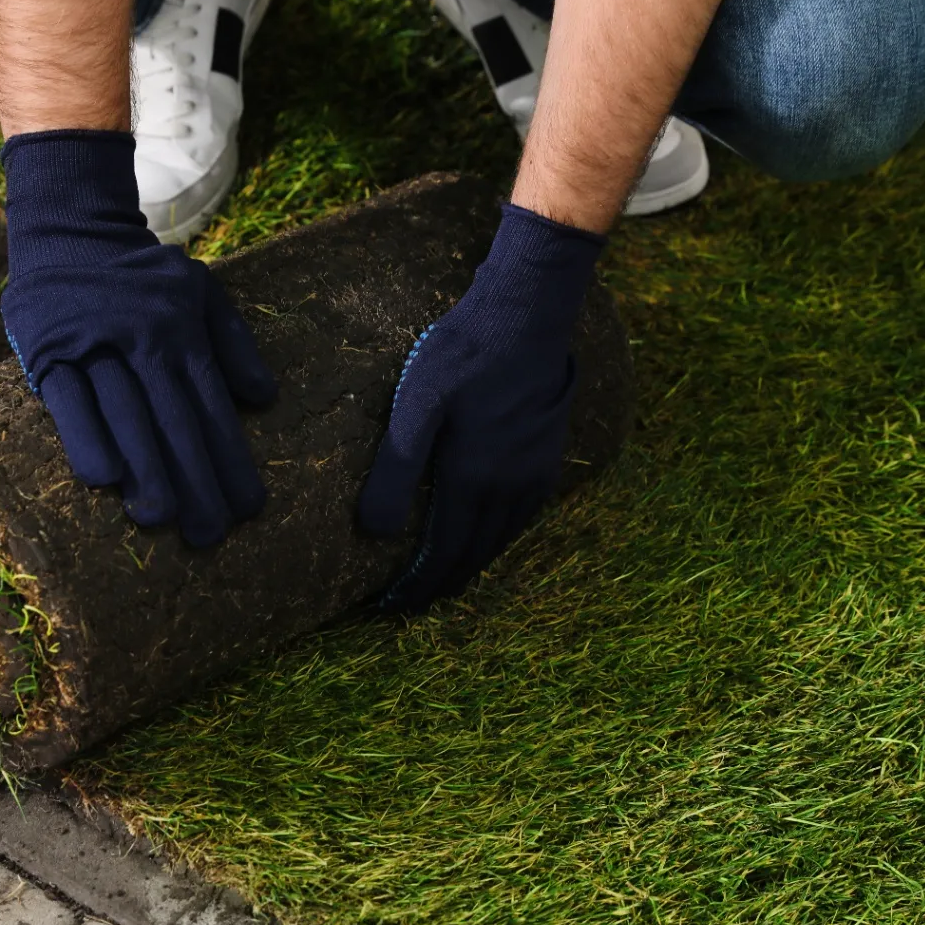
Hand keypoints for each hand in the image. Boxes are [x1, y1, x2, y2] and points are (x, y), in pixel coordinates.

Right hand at [0, 130, 275, 546]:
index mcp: (182, 331)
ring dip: (145, 469)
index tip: (248, 508)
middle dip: (195, 480)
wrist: (70, 227)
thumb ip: (234, 344)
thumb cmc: (142, 276)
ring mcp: (94, 344)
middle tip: (210, 533)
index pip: (212, 406)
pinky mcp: (48, 349)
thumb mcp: (199, 291)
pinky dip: (86, 437)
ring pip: (125, 414)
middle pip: (174, 420)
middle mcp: (143, 338)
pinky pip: (69, 400)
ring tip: (162, 519)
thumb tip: (265, 399)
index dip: (230, 459)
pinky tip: (104, 479)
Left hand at [359, 204, 604, 611]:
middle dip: (441, 585)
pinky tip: (485, 534)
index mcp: (474, 479)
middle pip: (473, 556)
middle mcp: (509, 487)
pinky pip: (522, 518)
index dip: (418, 587)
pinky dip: (498, 539)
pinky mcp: (548, 458)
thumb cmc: (464, 353)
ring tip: (443, 579)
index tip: (391, 608)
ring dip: (471, 565)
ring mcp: (534, 474)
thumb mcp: (417, 403)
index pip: (444, 554)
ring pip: (500, 541)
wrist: (527, 317)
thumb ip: (396, 467)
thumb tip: (375, 532)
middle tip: (410, 603)